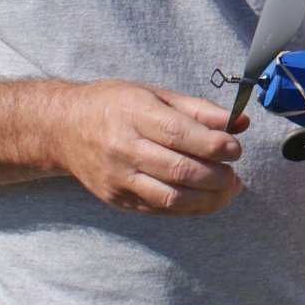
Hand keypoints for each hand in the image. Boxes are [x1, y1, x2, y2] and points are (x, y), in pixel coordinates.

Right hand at [56, 81, 245, 215]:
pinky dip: (190, 208)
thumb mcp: (156, 95)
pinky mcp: (117, 199)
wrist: (63, 129)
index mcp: (134, 114)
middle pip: (179, 169)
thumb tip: (240, 122)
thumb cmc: (115, 106)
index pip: (179, 134)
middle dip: (217, 175)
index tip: (235, 148)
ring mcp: (118, 178)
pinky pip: (160, 209)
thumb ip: (200, 110)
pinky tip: (208, 199)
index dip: (213, 145)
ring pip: (171, 196)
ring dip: (209, 198)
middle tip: (235, 173)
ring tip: (229, 189)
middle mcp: (123, 148)